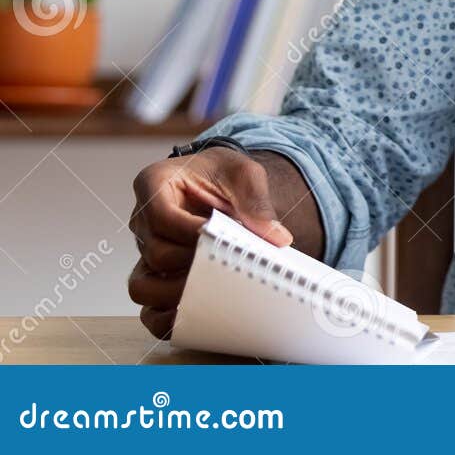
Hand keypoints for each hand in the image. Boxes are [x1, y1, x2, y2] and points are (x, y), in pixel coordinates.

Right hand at [127, 148, 293, 339]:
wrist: (220, 183)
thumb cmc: (224, 174)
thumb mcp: (243, 173)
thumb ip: (256, 200)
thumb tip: (277, 239)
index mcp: (154, 185)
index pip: (162, 216)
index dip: (192, 232)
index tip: (222, 238)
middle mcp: (142, 221)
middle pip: (156, 253)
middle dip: (194, 264)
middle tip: (227, 266)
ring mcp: (145, 250)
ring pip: (142, 285)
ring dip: (175, 294)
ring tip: (212, 292)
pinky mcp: (154, 274)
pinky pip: (147, 306)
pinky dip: (165, 317)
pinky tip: (194, 316)